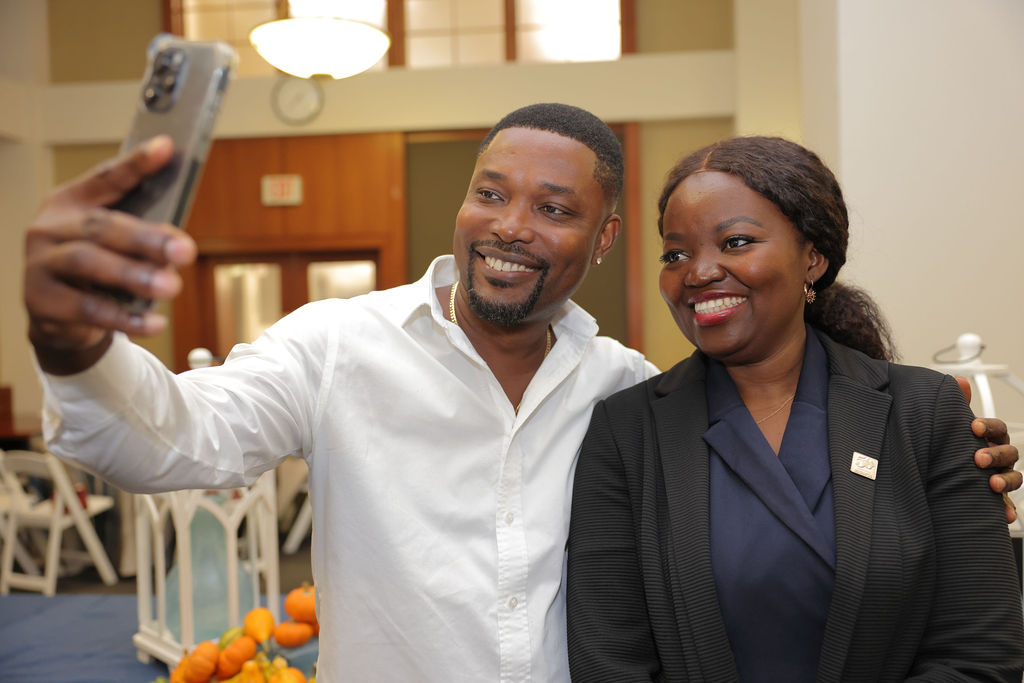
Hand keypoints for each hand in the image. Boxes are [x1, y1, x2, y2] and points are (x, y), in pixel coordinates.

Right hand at [24, 135, 196, 373]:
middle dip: (146, 238)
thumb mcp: (116, 245)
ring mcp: (41, 265)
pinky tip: (156, 322)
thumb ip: (143, 232)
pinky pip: (87, 309)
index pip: (104, 178)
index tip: (165, 148)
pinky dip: (126, 317)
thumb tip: (178, 240)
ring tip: (171, 286)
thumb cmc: (97, 271)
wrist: (59, 318)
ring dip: (134, 275)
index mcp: (69, 204)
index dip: (134, 164)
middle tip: (184, 250)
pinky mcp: (42, 302)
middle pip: (100, 226)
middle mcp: (49, 229)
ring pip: (87, 263)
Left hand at [955, 377, 1019, 522]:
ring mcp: (1002, 476)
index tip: (972, 426)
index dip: (987, 426)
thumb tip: (959, 381)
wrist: (942, 472)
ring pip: (1014, 477)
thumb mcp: (953, 426)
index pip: (996, 428)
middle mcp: (1000, 457)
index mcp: (990, 437)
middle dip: (995, 454)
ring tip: (992, 483)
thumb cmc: (954, 444)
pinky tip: (1006, 516)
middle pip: (1009, 453)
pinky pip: (1007, 505)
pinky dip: (1008, 510)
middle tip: (977, 458)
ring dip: (1006, 480)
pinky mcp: (998, 498)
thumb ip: (957, 405)